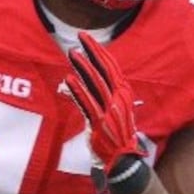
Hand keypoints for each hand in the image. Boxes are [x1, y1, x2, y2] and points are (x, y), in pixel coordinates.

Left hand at [64, 32, 145, 169]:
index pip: (111, 66)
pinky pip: (88, 103)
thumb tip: (70, 82)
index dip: (99, 51)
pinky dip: (78, 90)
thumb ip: (92, 94)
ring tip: (72, 53)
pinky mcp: (100, 122)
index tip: (87, 38)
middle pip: (104, 70)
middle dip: (92, 51)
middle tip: (80, 36)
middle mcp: (119, 98)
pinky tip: (69, 79)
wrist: (123, 157)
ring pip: (96, 83)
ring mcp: (110, 109)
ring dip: (83, 67)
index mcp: (124, 92)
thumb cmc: (116, 131)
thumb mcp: (110, 108)